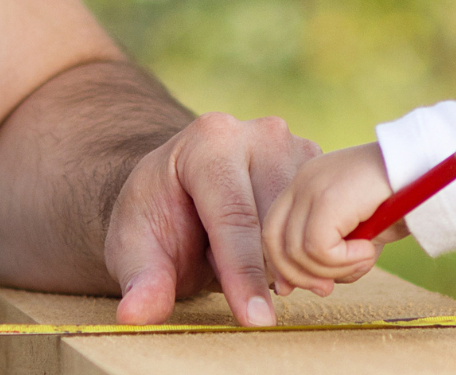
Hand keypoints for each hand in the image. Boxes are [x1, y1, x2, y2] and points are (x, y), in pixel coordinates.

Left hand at [100, 112, 318, 325]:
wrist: (182, 188)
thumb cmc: (158, 218)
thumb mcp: (135, 249)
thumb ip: (141, 281)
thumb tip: (134, 314)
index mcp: (209, 142)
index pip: (235, 218)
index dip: (244, 276)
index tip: (255, 322)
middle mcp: (258, 133)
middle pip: (276, 223)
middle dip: (261, 270)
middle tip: (228, 278)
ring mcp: (294, 144)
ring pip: (305, 224)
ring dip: (281, 261)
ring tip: (244, 259)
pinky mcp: (317, 163)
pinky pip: (321, 221)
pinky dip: (303, 250)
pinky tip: (271, 255)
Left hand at [257, 142, 395, 298]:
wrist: (428, 166)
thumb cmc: (402, 199)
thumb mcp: (360, 232)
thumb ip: (330, 253)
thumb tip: (304, 287)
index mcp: (306, 185)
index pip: (273, 231)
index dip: (283, 266)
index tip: (305, 286)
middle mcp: (302, 182)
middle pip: (274, 242)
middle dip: (299, 276)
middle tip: (327, 289)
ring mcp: (311, 186)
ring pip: (298, 252)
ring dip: (334, 269)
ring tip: (365, 257)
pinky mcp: (327, 198)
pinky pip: (319, 248)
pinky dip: (344, 261)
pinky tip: (369, 249)